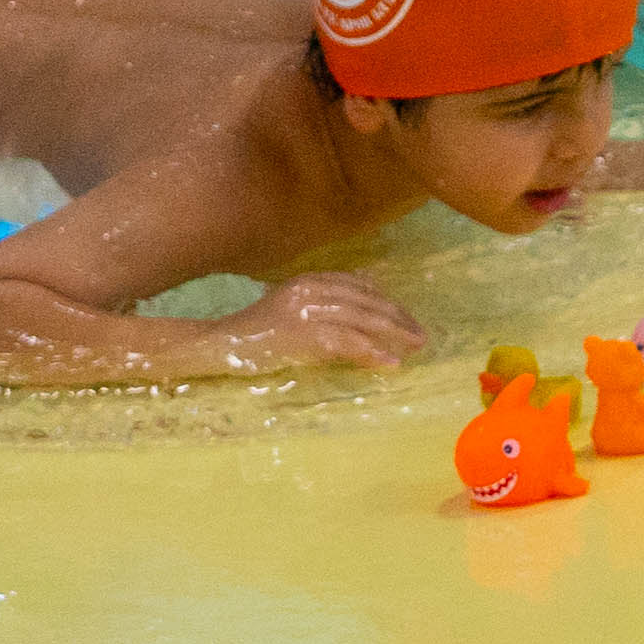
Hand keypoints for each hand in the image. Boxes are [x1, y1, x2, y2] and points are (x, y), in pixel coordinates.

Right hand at [239, 274, 423, 369]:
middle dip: (398, 317)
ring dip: (394, 333)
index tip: (406, 317)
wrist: (223, 343)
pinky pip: (348, 343)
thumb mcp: (291, 307)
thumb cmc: (256, 332)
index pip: (358, 286)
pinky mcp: (305, 335)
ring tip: (415, 346)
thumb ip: (322, 301)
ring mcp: (308, 311)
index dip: (386, 301)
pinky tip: (390, 363)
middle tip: (420, 334)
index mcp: (310, 280)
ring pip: (362, 319)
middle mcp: (312, 289)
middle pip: (366, 301)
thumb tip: (362, 305)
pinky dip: (372, 353)